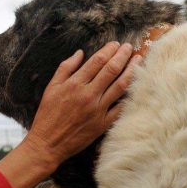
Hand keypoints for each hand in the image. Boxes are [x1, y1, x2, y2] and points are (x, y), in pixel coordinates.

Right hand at [24, 41, 141, 170]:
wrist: (48, 143)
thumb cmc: (47, 114)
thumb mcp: (51, 87)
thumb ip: (66, 68)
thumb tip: (80, 53)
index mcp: (75, 84)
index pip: (97, 61)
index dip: (109, 50)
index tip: (116, 44)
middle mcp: (88, 95)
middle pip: (111, 70)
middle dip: (123, 55)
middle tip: (129, 47)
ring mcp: (97, 110)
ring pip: (120, 86)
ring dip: (131, 71)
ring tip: (138, 60)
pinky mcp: (102, 124)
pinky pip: (120, 108)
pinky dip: (129, 96)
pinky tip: (137, 86)